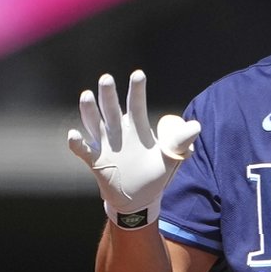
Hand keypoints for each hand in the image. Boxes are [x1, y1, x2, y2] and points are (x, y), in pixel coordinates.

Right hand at [67, 70, 200, 228]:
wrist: (139, 198)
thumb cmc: (155, 172)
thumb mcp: (170, 156)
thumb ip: (180, 141)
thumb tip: (197, 126)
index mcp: (137, 127)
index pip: (137, 104)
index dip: (137, 90)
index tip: (139, 74)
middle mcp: (119, 131)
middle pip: (112, 109)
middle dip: (108, 94)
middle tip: (106, 78)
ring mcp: (105, 145)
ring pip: (95, 123)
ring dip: (89, 111)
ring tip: (86, 95)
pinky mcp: (96, 160)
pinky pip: (84, 150)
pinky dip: (77, 143)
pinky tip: (73, 135)